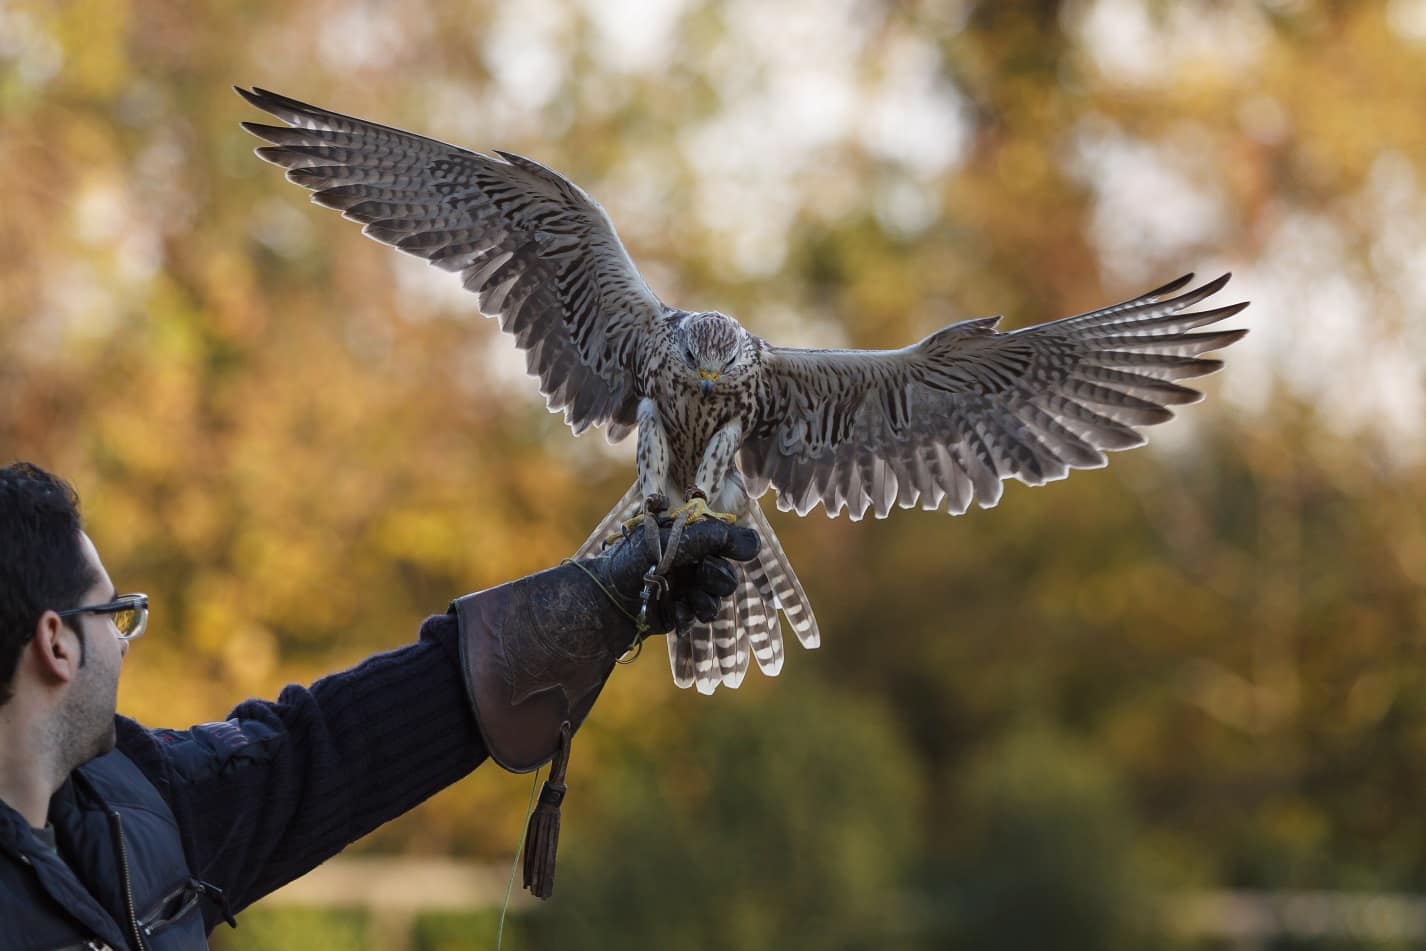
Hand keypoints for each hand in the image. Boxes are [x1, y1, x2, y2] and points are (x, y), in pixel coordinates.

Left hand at [592, 519, 760, 635]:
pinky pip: (701, 615)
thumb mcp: (676, 541)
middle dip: (718, 577)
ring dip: (707, 599)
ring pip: (718, 597)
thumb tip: (756, 543)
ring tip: (689, 599)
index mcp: (689, 537)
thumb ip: (715, 538)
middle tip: (702, 574)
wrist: (608, 599)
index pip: (725, 540)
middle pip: (727, 573)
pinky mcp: (681, 610)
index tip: (736, 551)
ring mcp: (686, 586)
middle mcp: (690, 561)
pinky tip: (675, 610)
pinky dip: (690, 614)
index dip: (732, 547)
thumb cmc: (636, 561)